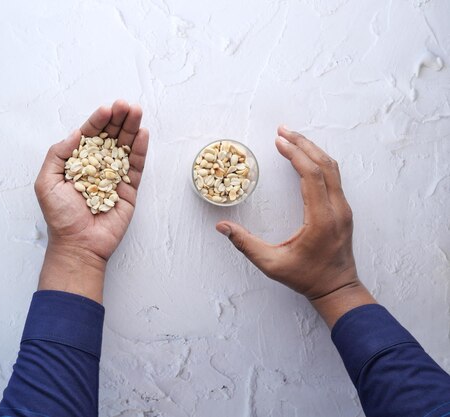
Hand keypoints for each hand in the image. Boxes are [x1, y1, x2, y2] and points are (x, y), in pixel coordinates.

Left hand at [34, 100, 148, 302]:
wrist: (78, 245)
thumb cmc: (60, 216)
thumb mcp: (46, 182)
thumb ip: (58, 154)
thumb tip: (76, 133)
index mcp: (77, 163)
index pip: (89, 136)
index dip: (97, 121)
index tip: (106, 109)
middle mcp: (97, 166)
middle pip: (110, 137)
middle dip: (118, 119)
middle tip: (125, 105)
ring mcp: (114, 177)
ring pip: (125, 147)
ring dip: (131, 128)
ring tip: (136, 111)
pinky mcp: (129, 189)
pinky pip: (136, 166)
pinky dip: (140, 149)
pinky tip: (142, 134)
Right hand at [216, 126, 374, 326]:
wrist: (337, 289)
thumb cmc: (306, 278)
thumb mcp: (271, 264)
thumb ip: (245, 244)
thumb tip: (222, 227)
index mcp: (321, 219)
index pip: (312, 175)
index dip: (295, 155)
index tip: (279, 141)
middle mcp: (337, 209)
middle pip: (325, 165)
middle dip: (303, 144)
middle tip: (283, 131)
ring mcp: (344, 208)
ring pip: (333, 169)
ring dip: (312, 150)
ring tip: (292, 138)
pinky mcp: (343, 210)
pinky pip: (334, 177)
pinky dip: (319, 162)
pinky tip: (306, 157)